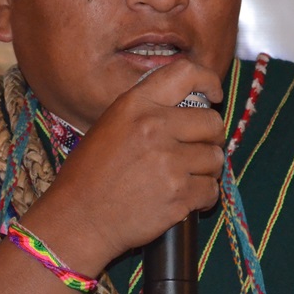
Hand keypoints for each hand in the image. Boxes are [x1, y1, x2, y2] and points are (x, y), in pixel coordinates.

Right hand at [24, 59, 225, 270]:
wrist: (78, 219)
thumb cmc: (90, 174)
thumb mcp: (111, 125)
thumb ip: (148, 111)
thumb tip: (192, 107)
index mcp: (136, 105)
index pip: (186, 73)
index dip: (209, 81)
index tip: (214, 96)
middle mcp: (154, 127)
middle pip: (212, 122)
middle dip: (211, 138)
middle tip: (197, 151)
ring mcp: (168, 162)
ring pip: (215, 158)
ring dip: (207, 170)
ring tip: (186, 177)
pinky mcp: (178, 195)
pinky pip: (212, 191)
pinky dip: (204, 197)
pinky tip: (184, 199)